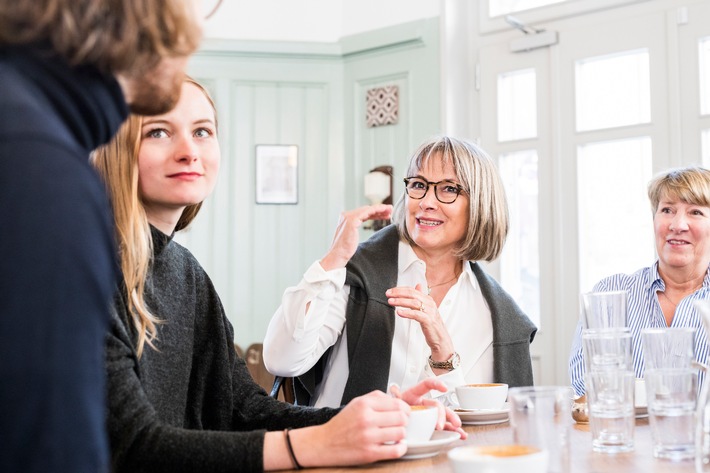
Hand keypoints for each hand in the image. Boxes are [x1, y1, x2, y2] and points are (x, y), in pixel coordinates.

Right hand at [287, 390, 409, 466]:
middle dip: (405, 421)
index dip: (405, 409)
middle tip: (402, 423)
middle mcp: (366, 419)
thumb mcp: (356, 403)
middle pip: (401, 418)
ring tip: (397, 434)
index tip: (405, 412)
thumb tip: (396, 399)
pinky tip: (397, 445)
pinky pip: (396, 450)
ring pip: (401, 433)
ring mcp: (368, 437)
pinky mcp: (370, 453)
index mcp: (364, 405)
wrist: (324, 443)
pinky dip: (401, 448)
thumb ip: (376, 398)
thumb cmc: (341, 424)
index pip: (397, 403)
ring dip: (402, 434)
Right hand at [320, 204, 392, 270]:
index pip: (363, 213)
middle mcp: (346, 215)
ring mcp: (348, 217)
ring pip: (367, 209)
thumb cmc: (345, 250)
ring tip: (389, 210)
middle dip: (379, 210)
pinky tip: (383, 213)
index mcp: (345, 219)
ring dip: (380, 209)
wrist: (338, 255)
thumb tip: (360, 229)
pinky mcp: (352, 220)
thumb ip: (355, 230)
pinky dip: (376, 210)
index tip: (385, 215)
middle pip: (366, 210)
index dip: (374, 213)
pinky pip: (367, 212)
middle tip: (390, 210)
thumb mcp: (351, 237)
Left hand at [385, 284, 454, 360]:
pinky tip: (399, 312)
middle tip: (388, 294)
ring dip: (400, 301)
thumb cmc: (432, 325)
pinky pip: (416, 314)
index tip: (390, 291)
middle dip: (398, 293)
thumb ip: (421, 298)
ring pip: (414, 303)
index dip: (400, 289)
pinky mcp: (428, 320)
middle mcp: (429, 303)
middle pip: (412, 294)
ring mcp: (430, 312)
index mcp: (428, 299)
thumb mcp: (426, 309)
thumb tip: (418, 285)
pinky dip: (407, 313)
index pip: (412, 290)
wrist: (440, 339)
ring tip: (391, 302)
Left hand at [390, 380, 466, 439]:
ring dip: (452, 421)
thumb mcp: (389, 402)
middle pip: (437, 405)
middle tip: (439, 425)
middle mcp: (423, 404)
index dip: (435, 384)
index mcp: (413, 395)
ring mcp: (428, 415)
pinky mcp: (431, 426)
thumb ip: (393, 397)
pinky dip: (452, 432)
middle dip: (441, 414)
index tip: (444, 388)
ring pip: (444, 416)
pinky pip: (444, 428)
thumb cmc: (391, 410)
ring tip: (457, 427)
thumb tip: (394, 390)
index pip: (426, 385)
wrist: (387, 422)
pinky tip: (459, 435)